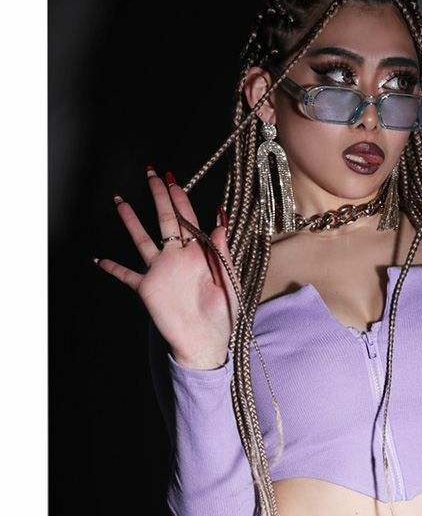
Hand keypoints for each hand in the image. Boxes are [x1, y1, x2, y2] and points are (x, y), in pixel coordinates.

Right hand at [95, 169, 239, 368]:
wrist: (206, 342)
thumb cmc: (223, 314)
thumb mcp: (229, 280)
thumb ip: (223, 250)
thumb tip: (220, 218)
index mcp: (199, 254)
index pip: (188, 218)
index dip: (180, 197)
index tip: (172, 178)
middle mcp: (177, 258)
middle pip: (166, 220)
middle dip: (158, 196)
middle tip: (151, 173)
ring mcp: (160, 271)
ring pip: (142, 239)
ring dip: (130, 220)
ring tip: (120, 200)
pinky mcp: (147, 288)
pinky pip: (125, 274)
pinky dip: (111, 267)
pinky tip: (97, 259)